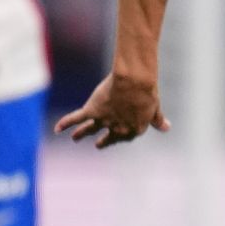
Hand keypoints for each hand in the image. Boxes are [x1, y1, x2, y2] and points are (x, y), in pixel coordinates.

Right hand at [54, 72, 169, 148]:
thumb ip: (157, 120)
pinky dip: (66, 123)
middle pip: (109, 137)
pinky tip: (57, 129)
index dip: (121, 136)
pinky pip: (77, 118)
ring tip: (75, 138)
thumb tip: (166, 128)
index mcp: (135, 129)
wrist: (134, 81)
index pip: (126, 136)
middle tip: (98, 144)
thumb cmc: (148, 91)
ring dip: (82, 134)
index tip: (116, 136)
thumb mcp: (155, 107)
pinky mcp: (92, 110)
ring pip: (90, 129)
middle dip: (104, 141)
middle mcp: (118, 128)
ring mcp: (104, 120)